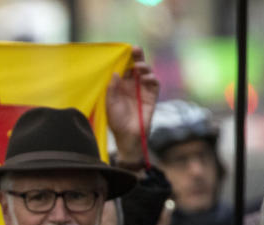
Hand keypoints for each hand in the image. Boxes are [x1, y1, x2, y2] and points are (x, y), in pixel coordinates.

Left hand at [106, 47, 158, 165]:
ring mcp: (143, 90)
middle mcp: (132, 85)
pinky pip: (154, 83)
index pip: (124, 68)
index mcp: (121, 85)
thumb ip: (112, 89)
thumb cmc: (116, 122)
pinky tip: (145, 78)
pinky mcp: (152, 96)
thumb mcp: (110, 104)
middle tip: (135, 49)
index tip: (124, 50)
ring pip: (146, 72)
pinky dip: (151, 78)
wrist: (128, 136)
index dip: (125, 59)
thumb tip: (115, 73)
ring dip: (144, 67)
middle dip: (137, 57)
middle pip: (136, 66)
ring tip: (138, 67)